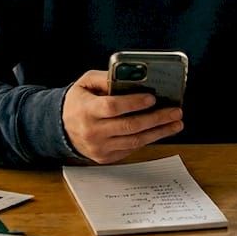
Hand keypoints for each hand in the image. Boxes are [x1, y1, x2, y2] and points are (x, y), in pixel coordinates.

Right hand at [62, 70, 183, 163]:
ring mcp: (99, 147)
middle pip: (129, 126)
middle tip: (175, 111)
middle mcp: (92, 131)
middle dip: (156, 118)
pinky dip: (148, 139)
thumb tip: (132, 77)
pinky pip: (131, 148)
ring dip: (159, 132)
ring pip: (135, 141)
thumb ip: (105, 77)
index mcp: (86, 110)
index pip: (112, 107)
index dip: (133, 103)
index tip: (152, 98)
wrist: (61, 128)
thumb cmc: (78, 102)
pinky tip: (160, 130)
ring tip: (175, 123)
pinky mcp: (105, 157)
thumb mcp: (85, 83)